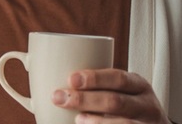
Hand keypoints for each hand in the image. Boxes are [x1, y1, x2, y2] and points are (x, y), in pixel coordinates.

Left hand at [52, 69, 170, 122]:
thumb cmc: (123, 103)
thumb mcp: (117, 90)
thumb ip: (91, 82)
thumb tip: (34, 63)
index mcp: (138, 85)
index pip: (118, 78)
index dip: (95, 78)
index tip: (71, 78)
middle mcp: (146, 105)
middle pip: (116, 102)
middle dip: (85, 100)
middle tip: (59, 98)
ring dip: (97, 122)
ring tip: (76, 120)